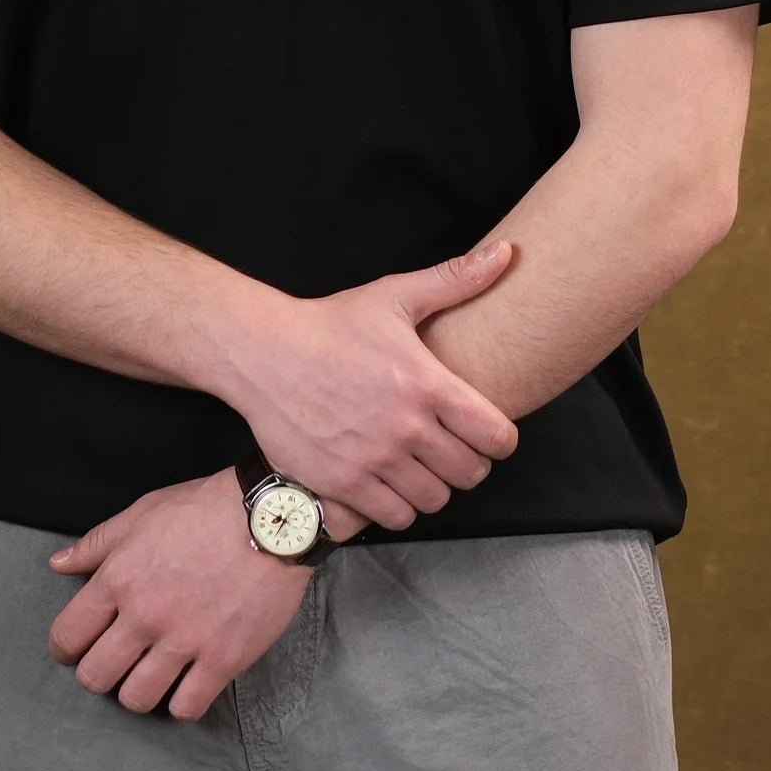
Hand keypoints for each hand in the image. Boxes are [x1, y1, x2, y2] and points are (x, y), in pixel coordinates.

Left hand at [44, 471, 313, 719]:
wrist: (273, 517)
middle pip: (95, 676)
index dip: (65, 649)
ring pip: (136, 699)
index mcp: (118, 579)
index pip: (67, 636)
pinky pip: (187, 707)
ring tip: (151, 676)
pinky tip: (187, 685)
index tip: (75, 651)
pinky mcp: (224, 659)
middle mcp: (145, 616)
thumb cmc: (206, 509)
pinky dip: (181, 704)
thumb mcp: (143, 514)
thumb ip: (97, 543)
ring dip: (138, 692)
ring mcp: (184, 641)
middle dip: (98, 675)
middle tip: (115, 665)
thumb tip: (59, 564)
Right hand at [223, 235, 521, 530]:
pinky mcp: (343, 483)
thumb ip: (455, 280)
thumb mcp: (394, 296)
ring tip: (422, 469)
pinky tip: (391, 485)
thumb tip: (507, 253)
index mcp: (428, 384)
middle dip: (469, 464)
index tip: (488, 433)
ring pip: (435, 499)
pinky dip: (399, 507)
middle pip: (470, 473)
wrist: (263, 353)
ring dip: (434, 488)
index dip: (500, 439)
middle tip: (453, 451)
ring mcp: (374, 459)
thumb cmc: (331, 325)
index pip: (496, 436)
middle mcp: (406, 427)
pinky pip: (395, 517)